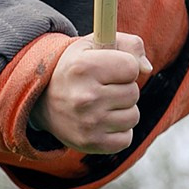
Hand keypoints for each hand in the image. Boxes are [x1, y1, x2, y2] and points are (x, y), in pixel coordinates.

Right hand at [32, 33, 153, 152]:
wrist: (42, 101)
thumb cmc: (76, 68)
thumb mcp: (94, 44)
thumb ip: (128, 44)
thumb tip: (147, 69)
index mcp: (84, 67)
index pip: (131, 67)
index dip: (125, 66)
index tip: (110, 68)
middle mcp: (85, 97)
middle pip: (133, 93)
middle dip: (123, 88)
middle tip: (103, 88)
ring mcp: (88, 123)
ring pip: (133, 116)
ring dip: (123, 110)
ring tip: (102, 105)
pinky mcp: (91, 143)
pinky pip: (126, 138)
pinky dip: (119, 131)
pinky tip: (102, 122)